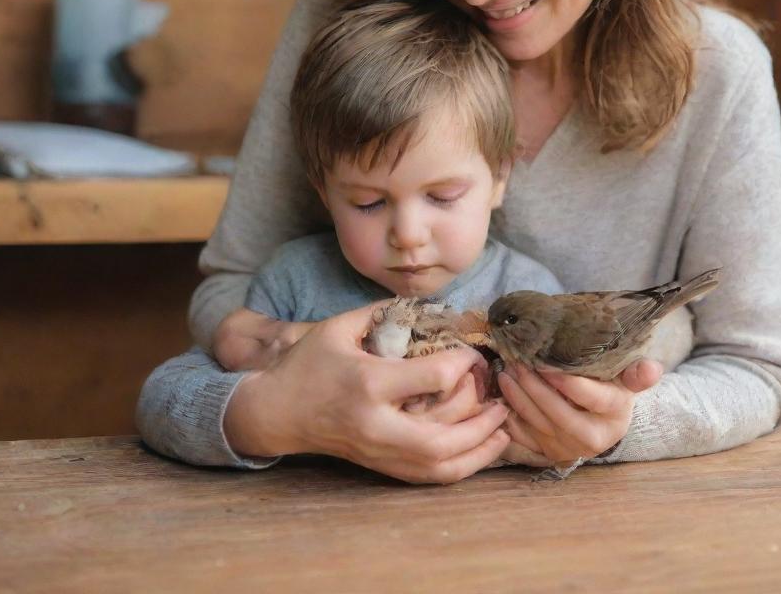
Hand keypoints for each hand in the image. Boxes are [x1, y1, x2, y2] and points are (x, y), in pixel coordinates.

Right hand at [224, 302, 510, 483]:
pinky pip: (428, 478)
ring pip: (440, 467)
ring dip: (480, 451)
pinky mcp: (380, 468)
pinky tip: (479, 449)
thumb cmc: (310, 363)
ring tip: (503, 427)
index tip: (473, 351)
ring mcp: (378, 452)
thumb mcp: (341, 326)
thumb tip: (430, 303)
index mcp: (370, 383)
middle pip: (444, 438)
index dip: (464, 362)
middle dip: (483, 423)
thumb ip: (386, 310)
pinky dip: (460, 467)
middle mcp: (377, 424)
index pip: (435, 378)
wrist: (277, 411)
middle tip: (504, 401)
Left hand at [498, 358, 662, 466]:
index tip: (545, 362)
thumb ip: (636, 374)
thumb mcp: (625, 381)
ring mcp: (567, 448)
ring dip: (517, 397)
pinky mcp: (547, 453)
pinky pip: (522, 437)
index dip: (566, 381)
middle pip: (558, 412)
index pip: (589, 398)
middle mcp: (590, 438)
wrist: (602, 422)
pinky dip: (509, 416)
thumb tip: (653, 368)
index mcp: (613, 416)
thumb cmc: (611, 391)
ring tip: (506, 371)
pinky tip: (501, 394)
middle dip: (534, 386)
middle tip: (517, 361)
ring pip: (537, 423)